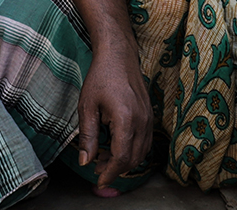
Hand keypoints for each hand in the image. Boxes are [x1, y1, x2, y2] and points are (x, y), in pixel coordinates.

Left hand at [73, 44, 152, 188]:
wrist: (119, 55)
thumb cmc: (101, 76)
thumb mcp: (87, 106)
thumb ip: (87, 136)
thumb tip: (86, 161)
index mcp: (125, 119)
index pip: (122, 157)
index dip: (110, 173)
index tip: (99, 181)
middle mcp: (142, 120)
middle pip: (133, 158)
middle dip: (115, 169)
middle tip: (97, 169)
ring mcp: (149, 117)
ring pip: (141, 151)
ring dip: (124, 160)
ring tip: (103, 158)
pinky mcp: (150, 114)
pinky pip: (145, 140)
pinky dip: (132, 149)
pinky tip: (115, 145)